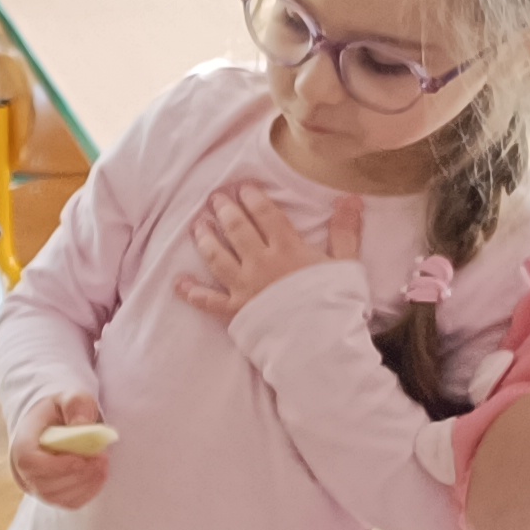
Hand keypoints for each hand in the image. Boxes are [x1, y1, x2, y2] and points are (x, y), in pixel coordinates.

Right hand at [10, 389, 111, 507]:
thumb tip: (82, 426)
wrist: (53, 427)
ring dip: (85, 484)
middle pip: (45, 485)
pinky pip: (69, 503)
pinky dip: (88, 492)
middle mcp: (23, 470)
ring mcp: (37, 486)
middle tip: (101, 460)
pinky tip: (99, 475)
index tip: (81, 460)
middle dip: (77, 476)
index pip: (30, 463)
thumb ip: (76, 406)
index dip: (55, 466)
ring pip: (58, 498)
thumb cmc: (60, 412)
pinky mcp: (53, 496)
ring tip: (103, 464)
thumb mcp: (70, 397)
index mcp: (22, 444)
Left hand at [176, 181, 358, 320]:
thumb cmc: (336, 303)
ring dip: (205, 239)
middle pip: (237, 231)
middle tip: (215, 198)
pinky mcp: (234, 312)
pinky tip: (178, 282)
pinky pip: (207, 300)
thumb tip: (350, 198)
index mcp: (288, 249)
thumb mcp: (346, 263)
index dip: (253, 198)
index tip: (242, 187)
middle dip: (225, 211)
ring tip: (197, 225)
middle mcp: (260, 264)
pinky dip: (191, 292)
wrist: (319, 342)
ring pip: (218, 257)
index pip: (266, 216)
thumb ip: (345, 230)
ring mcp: (244, 287)